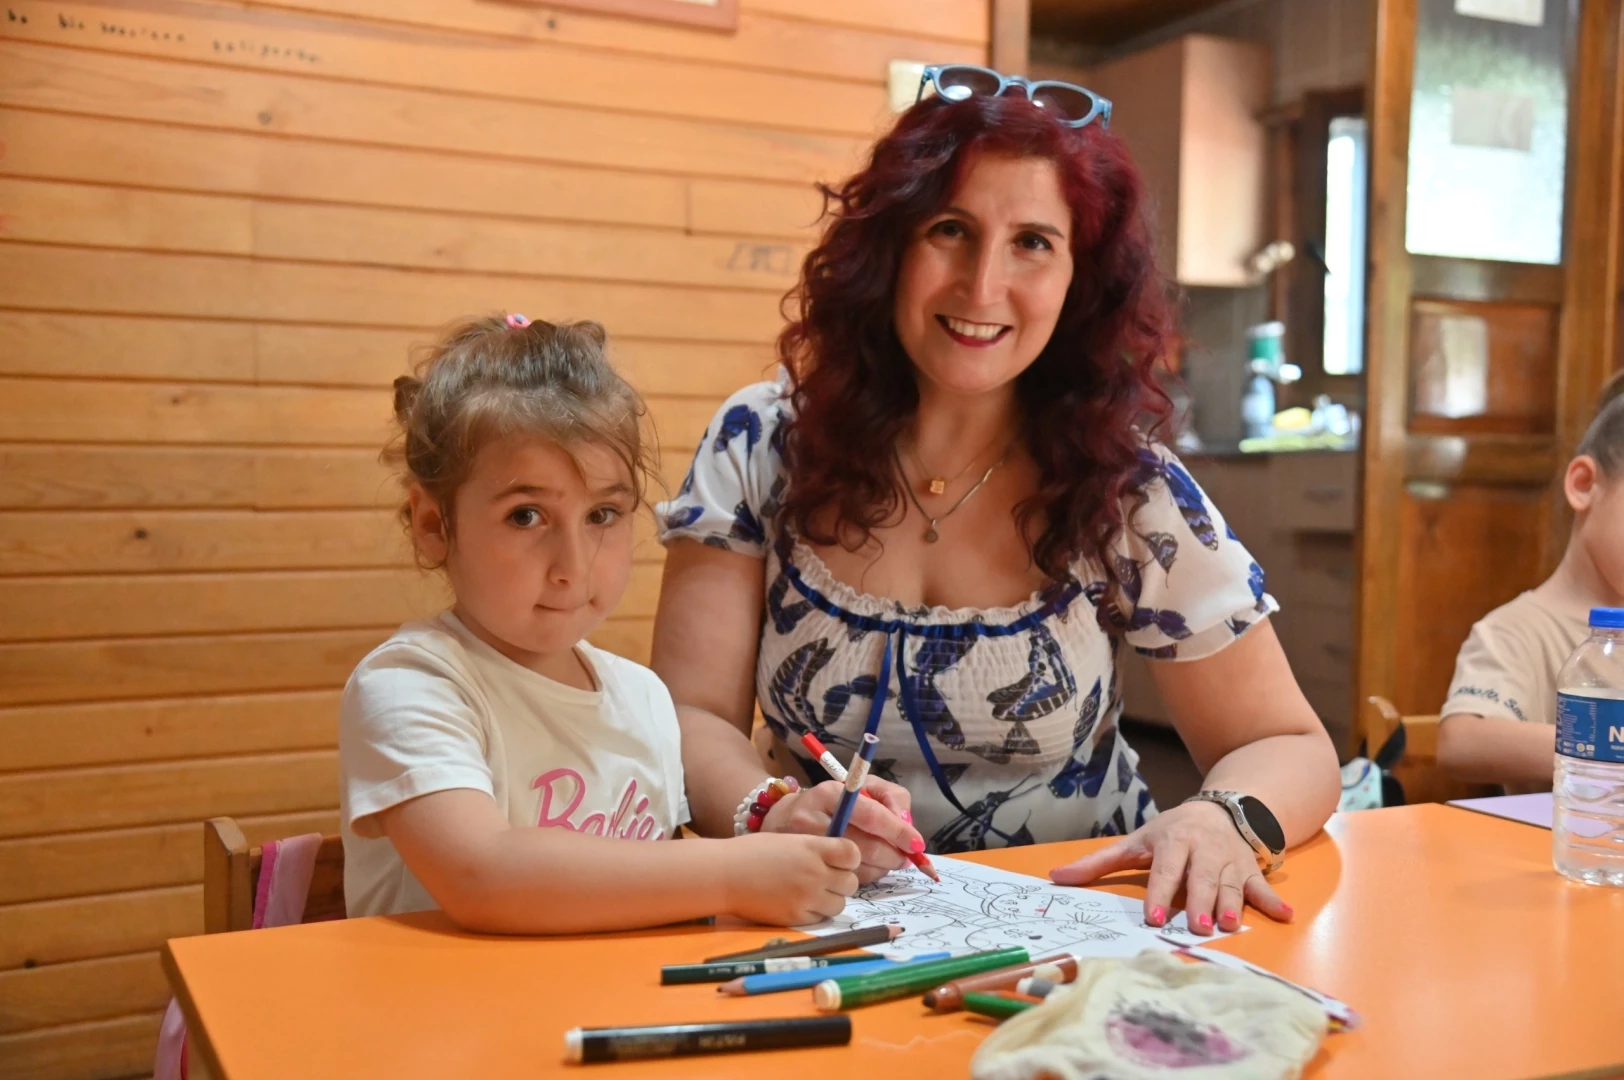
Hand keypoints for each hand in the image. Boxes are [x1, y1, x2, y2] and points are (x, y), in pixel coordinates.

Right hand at [721, 832, 860, 924]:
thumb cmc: (753, 852)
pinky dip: (815, 913)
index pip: (852, 854)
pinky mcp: (797, 918)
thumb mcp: (789, 840)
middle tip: (825, 878)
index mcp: (812, 847)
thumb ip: (816, 848)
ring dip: (830, 898)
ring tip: (811, 893)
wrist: (725, 874)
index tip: (840, 859)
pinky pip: (821, 918)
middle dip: (841, 880)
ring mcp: (807, 898)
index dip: (849, 858)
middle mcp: (815, 873)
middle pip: (851, 882)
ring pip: (839, 904)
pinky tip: (799, 903)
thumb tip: (841, 857)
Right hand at [761, 777, 922, 884]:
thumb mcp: (856, 789)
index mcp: (827, 794)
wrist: (778, 822)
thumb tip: (907, 826)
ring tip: (881, 861)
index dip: (898, 831)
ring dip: (878, 870)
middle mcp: (810, 821)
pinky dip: (858, 880)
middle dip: (892, 856)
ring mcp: (802, 851)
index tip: (916, 844)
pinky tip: (857, 869)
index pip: (870, 815)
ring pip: (855, 872)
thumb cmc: (827, 804)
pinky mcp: (800, 875)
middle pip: (865, 848)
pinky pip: (840, 888)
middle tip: (903, 858)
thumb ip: (888, 799)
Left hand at [1048, 800, 1291, 935]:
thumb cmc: (1170, 832)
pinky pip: (1263, 885)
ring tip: (1229, 926)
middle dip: (1199, 902)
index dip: (1159, 894)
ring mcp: (1230, 859)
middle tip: (1198, 927)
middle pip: (1201, 879)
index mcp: (1173, 842)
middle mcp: (1204, 849)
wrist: (1220, 808)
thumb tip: (1055, 878)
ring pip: (1230, 884)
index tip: (1154, 918)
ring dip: (1232, 904)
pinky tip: (1286, 916)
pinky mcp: (1251, 869)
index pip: (1165, 870)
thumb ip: (1097, 864)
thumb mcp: (1136, 842)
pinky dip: (1274, 901)